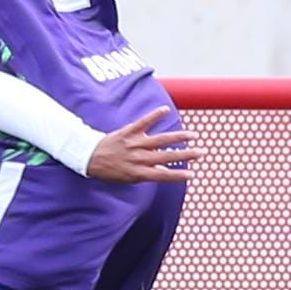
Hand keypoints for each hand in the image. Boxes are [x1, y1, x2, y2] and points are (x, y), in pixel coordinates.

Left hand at [87, 107, 201, 182]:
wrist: (89, 158)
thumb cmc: (109, 170)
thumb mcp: (127, 179)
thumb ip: (145, 175)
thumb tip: (164, 172)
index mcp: (138, 172)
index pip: (163, 175)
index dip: (178, 175)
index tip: (192, 174)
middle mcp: (139, 158)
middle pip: (166, 157)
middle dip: (185, 155)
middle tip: (201, 152)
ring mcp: (135, 144)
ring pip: (160, 140)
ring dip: (178, 137)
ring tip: (193, 135)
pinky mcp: (129, 131)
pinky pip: (143, 122)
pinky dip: (154, 115)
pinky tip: (166, 110)